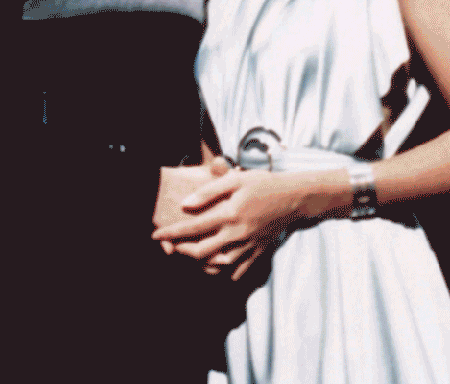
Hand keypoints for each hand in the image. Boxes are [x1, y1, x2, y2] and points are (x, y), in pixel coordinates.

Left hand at [151, 169, 300, 280]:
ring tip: (191, 255)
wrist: (294, 197)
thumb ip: (209, 192)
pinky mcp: (258, 251)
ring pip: (218, 264)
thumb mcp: (235, 179)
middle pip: (201, 252)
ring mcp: (248, 245)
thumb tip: (185, 205)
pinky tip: (216, 265)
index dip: (171, 233)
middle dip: (181, 251)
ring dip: (200, 263)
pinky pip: (238, 269)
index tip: (155, 234)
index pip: (192, 227)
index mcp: (229, 214)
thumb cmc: (263, 183)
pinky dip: (224, 271)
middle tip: (171, 246)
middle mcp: (236, 234)